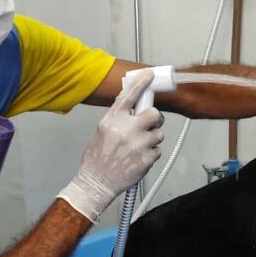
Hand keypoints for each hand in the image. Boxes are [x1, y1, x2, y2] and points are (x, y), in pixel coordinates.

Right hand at [58, 70, 163, 221]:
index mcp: (112, 120)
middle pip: (154, 114)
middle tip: (150, 125)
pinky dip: (151, 154)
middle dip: (155, 119)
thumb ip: (118, 118)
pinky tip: (139, 158)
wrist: (97, 182)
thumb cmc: (97, 157)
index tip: (150, 74)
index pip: (129, 96)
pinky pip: (158, 150)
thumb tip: (133, 108)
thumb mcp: (102, 131)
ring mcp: (138, 144)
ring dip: (153, 139)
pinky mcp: (146, 158)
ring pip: (159, 134)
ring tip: (139, 147)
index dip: (141, 83)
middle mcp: (126, 129)